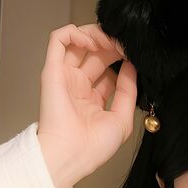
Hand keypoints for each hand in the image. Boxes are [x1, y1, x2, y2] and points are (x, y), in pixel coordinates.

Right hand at [36, 21, 137, 187]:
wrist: (72, 155)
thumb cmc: (93, 147)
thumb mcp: (122, 118)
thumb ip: (128, 90)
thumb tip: (132, 67)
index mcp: (92, 97)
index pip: (108, 68)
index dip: (121, 58)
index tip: (134, 56)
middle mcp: (77, 85)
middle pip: (95, 53)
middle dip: (111, 44)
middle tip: (125, 44)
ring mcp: (65, 76)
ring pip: (77, 41)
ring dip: (96, 35)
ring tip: (111, 41)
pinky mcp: (52, 69)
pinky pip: (58, 39)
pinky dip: (74, 32)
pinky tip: (92, 42)